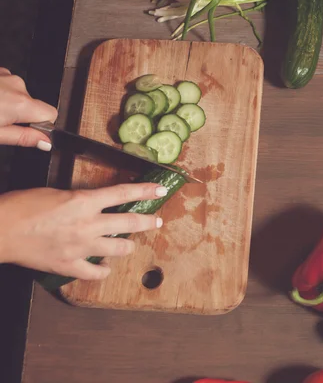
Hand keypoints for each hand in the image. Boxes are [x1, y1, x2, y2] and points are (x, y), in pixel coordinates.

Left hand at [0, 67, 56, 150]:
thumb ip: (24, 138)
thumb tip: (46, 142)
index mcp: (21, 103)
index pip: (51, 114)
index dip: (42, 125)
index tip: (28, 130)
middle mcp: (17, 85)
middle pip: (34, 105)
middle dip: (21, 115)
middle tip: (0, 123)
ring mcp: (6, 75)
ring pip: (19, 95)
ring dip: (8, 103)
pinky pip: (7, 84)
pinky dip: (1, 93)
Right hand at [0, 182, 167, 279]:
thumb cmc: (22, 206)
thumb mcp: (55, 193)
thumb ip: (79, 200)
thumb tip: (91, 204)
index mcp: (84, 201)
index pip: (123, 194)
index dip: (145, 191)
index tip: (160, 190)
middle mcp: (88, 224)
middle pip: (129, 223)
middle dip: (148, 222)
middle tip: (157, 222)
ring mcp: (81, 247)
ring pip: (118, 249)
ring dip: (127, 246)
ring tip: (129, 245)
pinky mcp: (70, 265)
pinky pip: (95, 272)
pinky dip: (103, 270)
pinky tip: (106, 267)